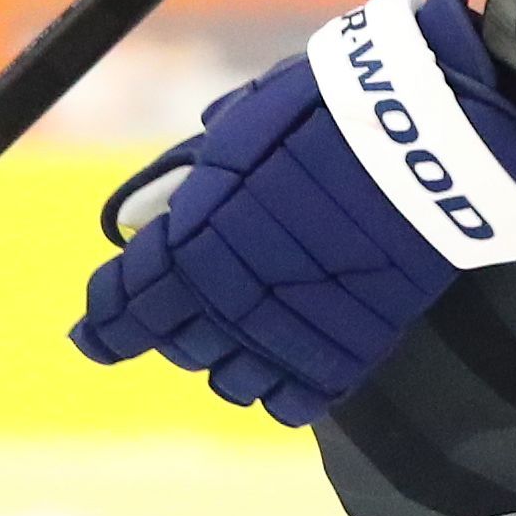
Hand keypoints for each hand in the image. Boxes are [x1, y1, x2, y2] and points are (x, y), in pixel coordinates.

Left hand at [73, 0, 515, 424]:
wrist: (424, 145)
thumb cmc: (329, 114)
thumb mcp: (241, 128)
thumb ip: (189, 180)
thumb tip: (142, 220)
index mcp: (189, 242)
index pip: (124, 305)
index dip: (101, 324)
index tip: (90, 335)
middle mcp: (226, 302)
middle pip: (176, 344)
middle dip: (173, 326)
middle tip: (191, 303)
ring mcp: (286, 335)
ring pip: (228, 380)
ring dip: (226, 358)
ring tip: (247, 328)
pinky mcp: (343, 355)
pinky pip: (290, 401)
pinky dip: (281, 387)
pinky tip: (289, 360)